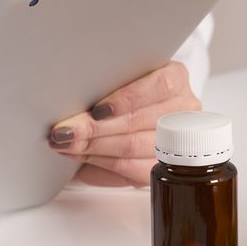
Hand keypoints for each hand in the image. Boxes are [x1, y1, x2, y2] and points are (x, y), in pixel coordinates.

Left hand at [47, 62, 200, 186]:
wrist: (122, 118)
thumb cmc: (115, 94)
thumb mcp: (113, 81)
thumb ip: (104, 83)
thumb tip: (73, 93)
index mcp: (175, 77)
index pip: (159, 86)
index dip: (126, 99)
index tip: (97, 110)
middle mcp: (182, 108)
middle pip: (139, 120)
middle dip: (95, 128)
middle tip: (64, 130)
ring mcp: (176, 139)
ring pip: (132, 145)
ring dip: (92, 147)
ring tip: (65, 143)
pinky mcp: (160, 165)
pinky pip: (131, 168)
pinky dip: (99, 162)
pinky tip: (79, 155)